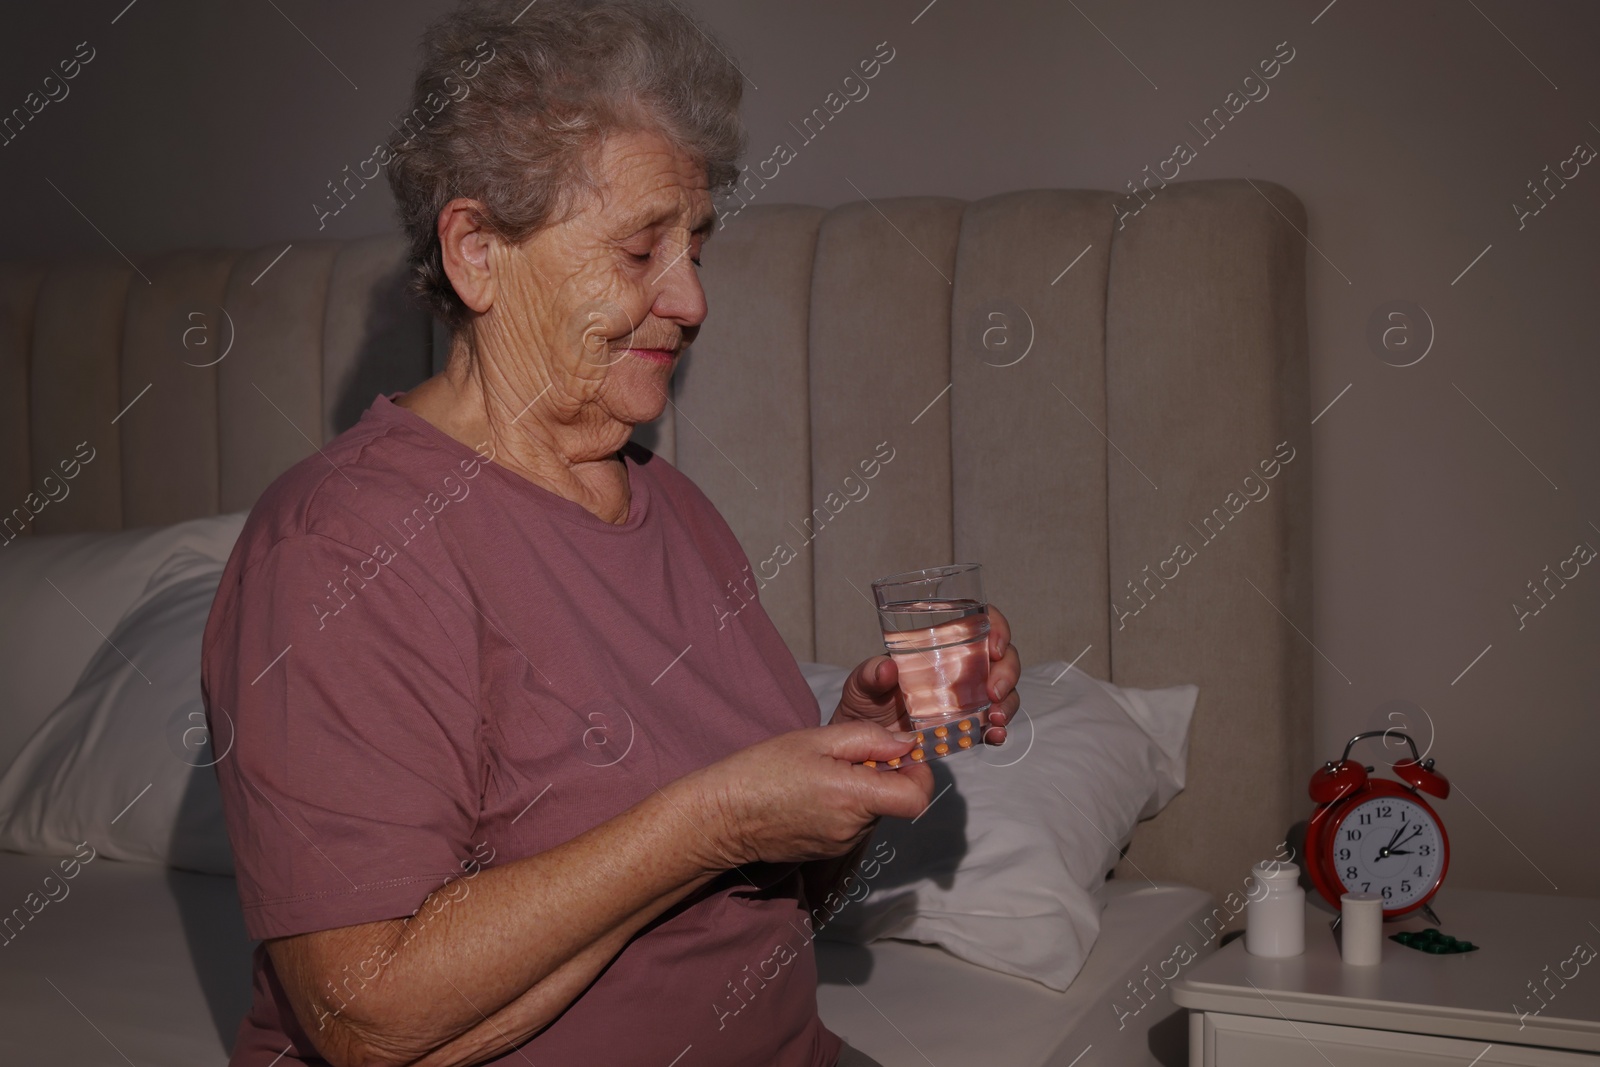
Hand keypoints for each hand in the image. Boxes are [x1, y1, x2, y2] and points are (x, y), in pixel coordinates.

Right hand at [685, 721, 934, 867]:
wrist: (721, 817)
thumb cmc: (763, 770)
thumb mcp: (816, 739)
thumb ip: (869, 739)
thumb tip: (907, 745)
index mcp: (854, 797)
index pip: (917, 798)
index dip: (919, 774)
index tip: (900, 755)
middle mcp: (854, 829)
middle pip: (894, 801)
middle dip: (881, 775)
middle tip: (842, 757)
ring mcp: (841, 845)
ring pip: (872, 812)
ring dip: (860, 792)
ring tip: (819, 776)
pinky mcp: (828, 853)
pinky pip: (852, 825)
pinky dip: (844, 807)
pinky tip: (811, 794)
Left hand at [830, 604, 1022, 746]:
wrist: (864, 743)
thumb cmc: (864, 702)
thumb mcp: (861, 683)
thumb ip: (870, 674)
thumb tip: (887, 668)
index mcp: (939, 645)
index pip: (978, 623)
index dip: (996, 627)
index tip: (994, 647)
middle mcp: (960, 668)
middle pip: (1001, 658)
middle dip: (1007, 672)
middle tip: (994, 691)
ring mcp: (967, 697)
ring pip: (1004, 691)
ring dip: (1007, 704)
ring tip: (994, 719)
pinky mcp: (967, 726)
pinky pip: (992, 725)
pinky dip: (998, 730)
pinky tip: (993, 735)